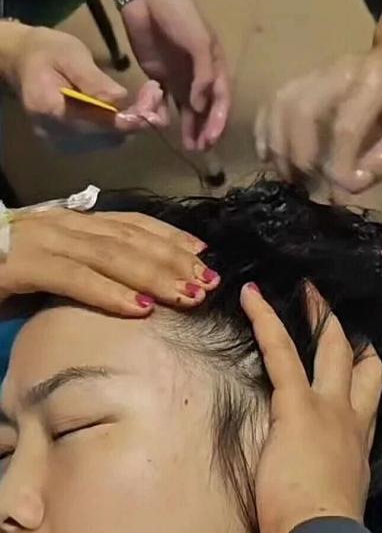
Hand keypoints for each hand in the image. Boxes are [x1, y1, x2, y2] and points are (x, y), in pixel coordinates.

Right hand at [0, 209, 219, 315]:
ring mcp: (39, 241)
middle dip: (174, 259)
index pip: (128, 224)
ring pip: (110, 254)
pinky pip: (73, 277)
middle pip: (129, 238)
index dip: (169, 237)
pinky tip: (139, 309)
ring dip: (155, 275)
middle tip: (210, 281)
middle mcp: (58, 224)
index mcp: (67, 224)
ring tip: (190, 294)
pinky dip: (110, 292)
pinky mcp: (21, 266)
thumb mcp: (46, 275)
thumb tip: (127, 292)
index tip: (203, 254)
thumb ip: (82, 273)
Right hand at [5, 24, 168, 139]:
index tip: (154, 98)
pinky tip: (129, 109)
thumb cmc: (48, 52)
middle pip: (107, 138)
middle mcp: (55, 135)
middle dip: (136, 119)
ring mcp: (62, 144)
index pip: (99, 124)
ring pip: (109, 142)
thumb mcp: (71, 55)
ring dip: (131, 124)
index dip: (131, 117)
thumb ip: (93, 81)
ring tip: (146, 99)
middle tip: (155, 94)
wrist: (24, 63)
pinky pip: (102, 141)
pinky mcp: (70, 146)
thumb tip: (120, 100)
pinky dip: (119, 127)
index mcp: (51, 110)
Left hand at [121, 0, 230, 151]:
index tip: (212, 139)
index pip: (222, 99)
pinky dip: (165, 113)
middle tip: (201, 149)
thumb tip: (200, 106)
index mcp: (215, 65)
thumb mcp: (199, 42)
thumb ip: (203, 75)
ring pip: (188, 109)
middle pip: (207, 108)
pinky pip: (165, 100)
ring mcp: (180, 76)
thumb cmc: (179, 14)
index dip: (218, 120)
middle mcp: (200, 74)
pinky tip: (164, 125)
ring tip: (189, 146)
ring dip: (190, 128)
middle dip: (206, 129)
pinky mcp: (159, 76)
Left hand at [240, 282, 381, 532]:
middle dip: (347, 334)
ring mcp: (328, 408)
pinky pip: (281, 352)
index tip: (362, 357)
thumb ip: (330, 479)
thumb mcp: (337, 498)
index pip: (367, 400)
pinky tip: (251, 297)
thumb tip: (318, 485)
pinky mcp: (296, 405)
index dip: (365, 375)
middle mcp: (351, 420)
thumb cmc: (323, 531)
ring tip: (307, 288)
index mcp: (358, 445)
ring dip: (319, 316)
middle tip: (332, 307)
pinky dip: (267, 321)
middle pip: (360, 366)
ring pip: (330, 349)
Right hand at [255, 32, 381, 192]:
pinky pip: (271, 103)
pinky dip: (264, 132)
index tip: (342, 192)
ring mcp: (314, 72)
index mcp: (374, 79)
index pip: (345, 127)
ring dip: (279, 147)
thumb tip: (352, 183)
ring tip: (291, 178)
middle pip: (301, 110)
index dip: (339, 166)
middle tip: (309, 187)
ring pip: (280, 105)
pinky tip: (269, 157)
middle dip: (301, 156)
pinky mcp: (300, 79)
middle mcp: (337, 70)